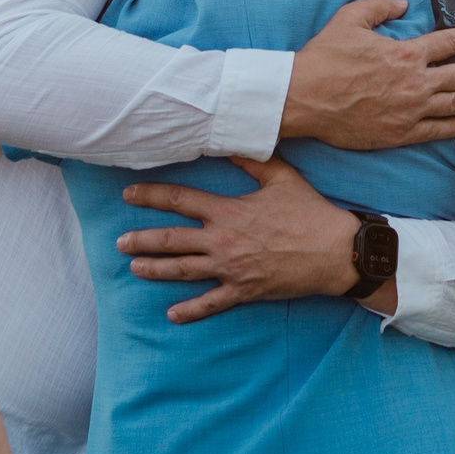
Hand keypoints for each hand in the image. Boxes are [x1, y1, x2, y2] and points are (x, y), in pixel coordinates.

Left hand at [115, 156, 364, 323]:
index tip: (128, 195)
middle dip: (141, 240)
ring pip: (183, 271)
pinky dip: (190, 310)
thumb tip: (230, 140)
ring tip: (134, 269)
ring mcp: (231, 268)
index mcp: (228, 211)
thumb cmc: (310, 213)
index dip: (150, 196)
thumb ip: (251, 160)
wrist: (335, 252)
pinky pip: (211, 302)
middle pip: (171, 241)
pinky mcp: (244, 291)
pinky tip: (171, 313)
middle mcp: (223, 240)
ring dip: (155, 270)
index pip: (179, 200)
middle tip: (119, 242)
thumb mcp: (281, 177)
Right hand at [279, 0, 454, 149]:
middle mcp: (414, 82)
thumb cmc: (323, 57)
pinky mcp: (399, 133)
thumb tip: (402, 2)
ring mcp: (409, 110)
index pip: (451, 41)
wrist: (302, 99)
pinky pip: (436, 131)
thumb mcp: (349, 19)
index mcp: (405, 52)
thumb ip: (379, 4)